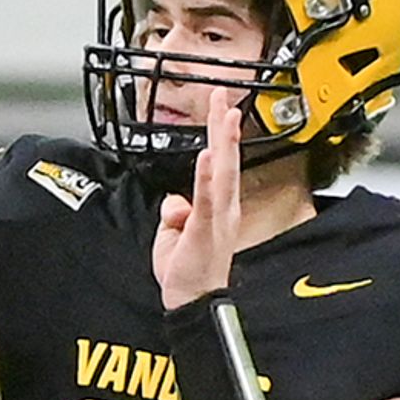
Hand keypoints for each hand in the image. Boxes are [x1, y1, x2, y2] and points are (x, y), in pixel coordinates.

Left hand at [153, 87, 243, 307]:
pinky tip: (209, 156)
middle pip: (226, 159)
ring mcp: (217, 218)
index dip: (221, 135)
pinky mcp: (204, 230)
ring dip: (223, 143)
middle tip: (224, 96)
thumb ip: (174, 212)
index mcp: (217, 207)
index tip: (222, 108)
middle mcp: (223, 208)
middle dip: (224, 127)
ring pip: (222, 173)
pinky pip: (206, 200)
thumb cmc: (188, 271)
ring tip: (224, 116)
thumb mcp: (173, 235)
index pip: (220, 163)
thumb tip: (174, 201)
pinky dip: (208, 178)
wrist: (194, 302)